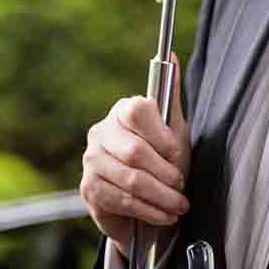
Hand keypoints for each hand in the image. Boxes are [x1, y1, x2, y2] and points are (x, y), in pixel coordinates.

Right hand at [80, 54, 190, 254]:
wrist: (142, 199)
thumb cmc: (160, 160)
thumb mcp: (172, 128)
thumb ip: (171, 95)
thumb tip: (170, 54)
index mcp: (122, 110)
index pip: (137, 111)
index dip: (160, 135)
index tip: (176, 152)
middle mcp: (101, 131)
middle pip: (135, 152)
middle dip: (165, 173)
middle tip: (181, 184)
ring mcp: (91, 160)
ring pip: (130, 180)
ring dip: (160, 197)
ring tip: (178, 204)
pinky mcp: (88, 188)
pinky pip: (121, 201)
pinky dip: (148, 211)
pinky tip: (163, 214)